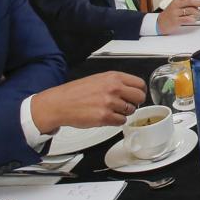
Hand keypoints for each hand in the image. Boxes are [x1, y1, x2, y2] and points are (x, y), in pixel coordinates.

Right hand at [31, 71, 145, 132]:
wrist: (59, 104)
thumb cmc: (76, 92)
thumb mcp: (98, 79)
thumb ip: (116, 82)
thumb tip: (131, 89)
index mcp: (113, 77)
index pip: (140, 84)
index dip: (140, 91)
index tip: (137, 95)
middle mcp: (113, 88)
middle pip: (139, 98)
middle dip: (135, 103)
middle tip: (127, 105)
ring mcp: (109, 103)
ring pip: (130, 111)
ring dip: (123, 113)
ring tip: (111, 111)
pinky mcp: (104, 117)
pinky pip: (121, 121)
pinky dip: (116, 121)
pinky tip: (107, 117)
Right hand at [156, 0, 199, 33]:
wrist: (160, 23)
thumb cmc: (171, 14)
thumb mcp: (178, 6)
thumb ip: (188, 4)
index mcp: (178, 0)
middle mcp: (177, 5)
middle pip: (191, 1)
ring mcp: (175, 12)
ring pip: (189, 10)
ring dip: (198, 12)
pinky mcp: (175, 20)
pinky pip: (186, 19)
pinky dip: (192, 19)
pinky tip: (194, 19)